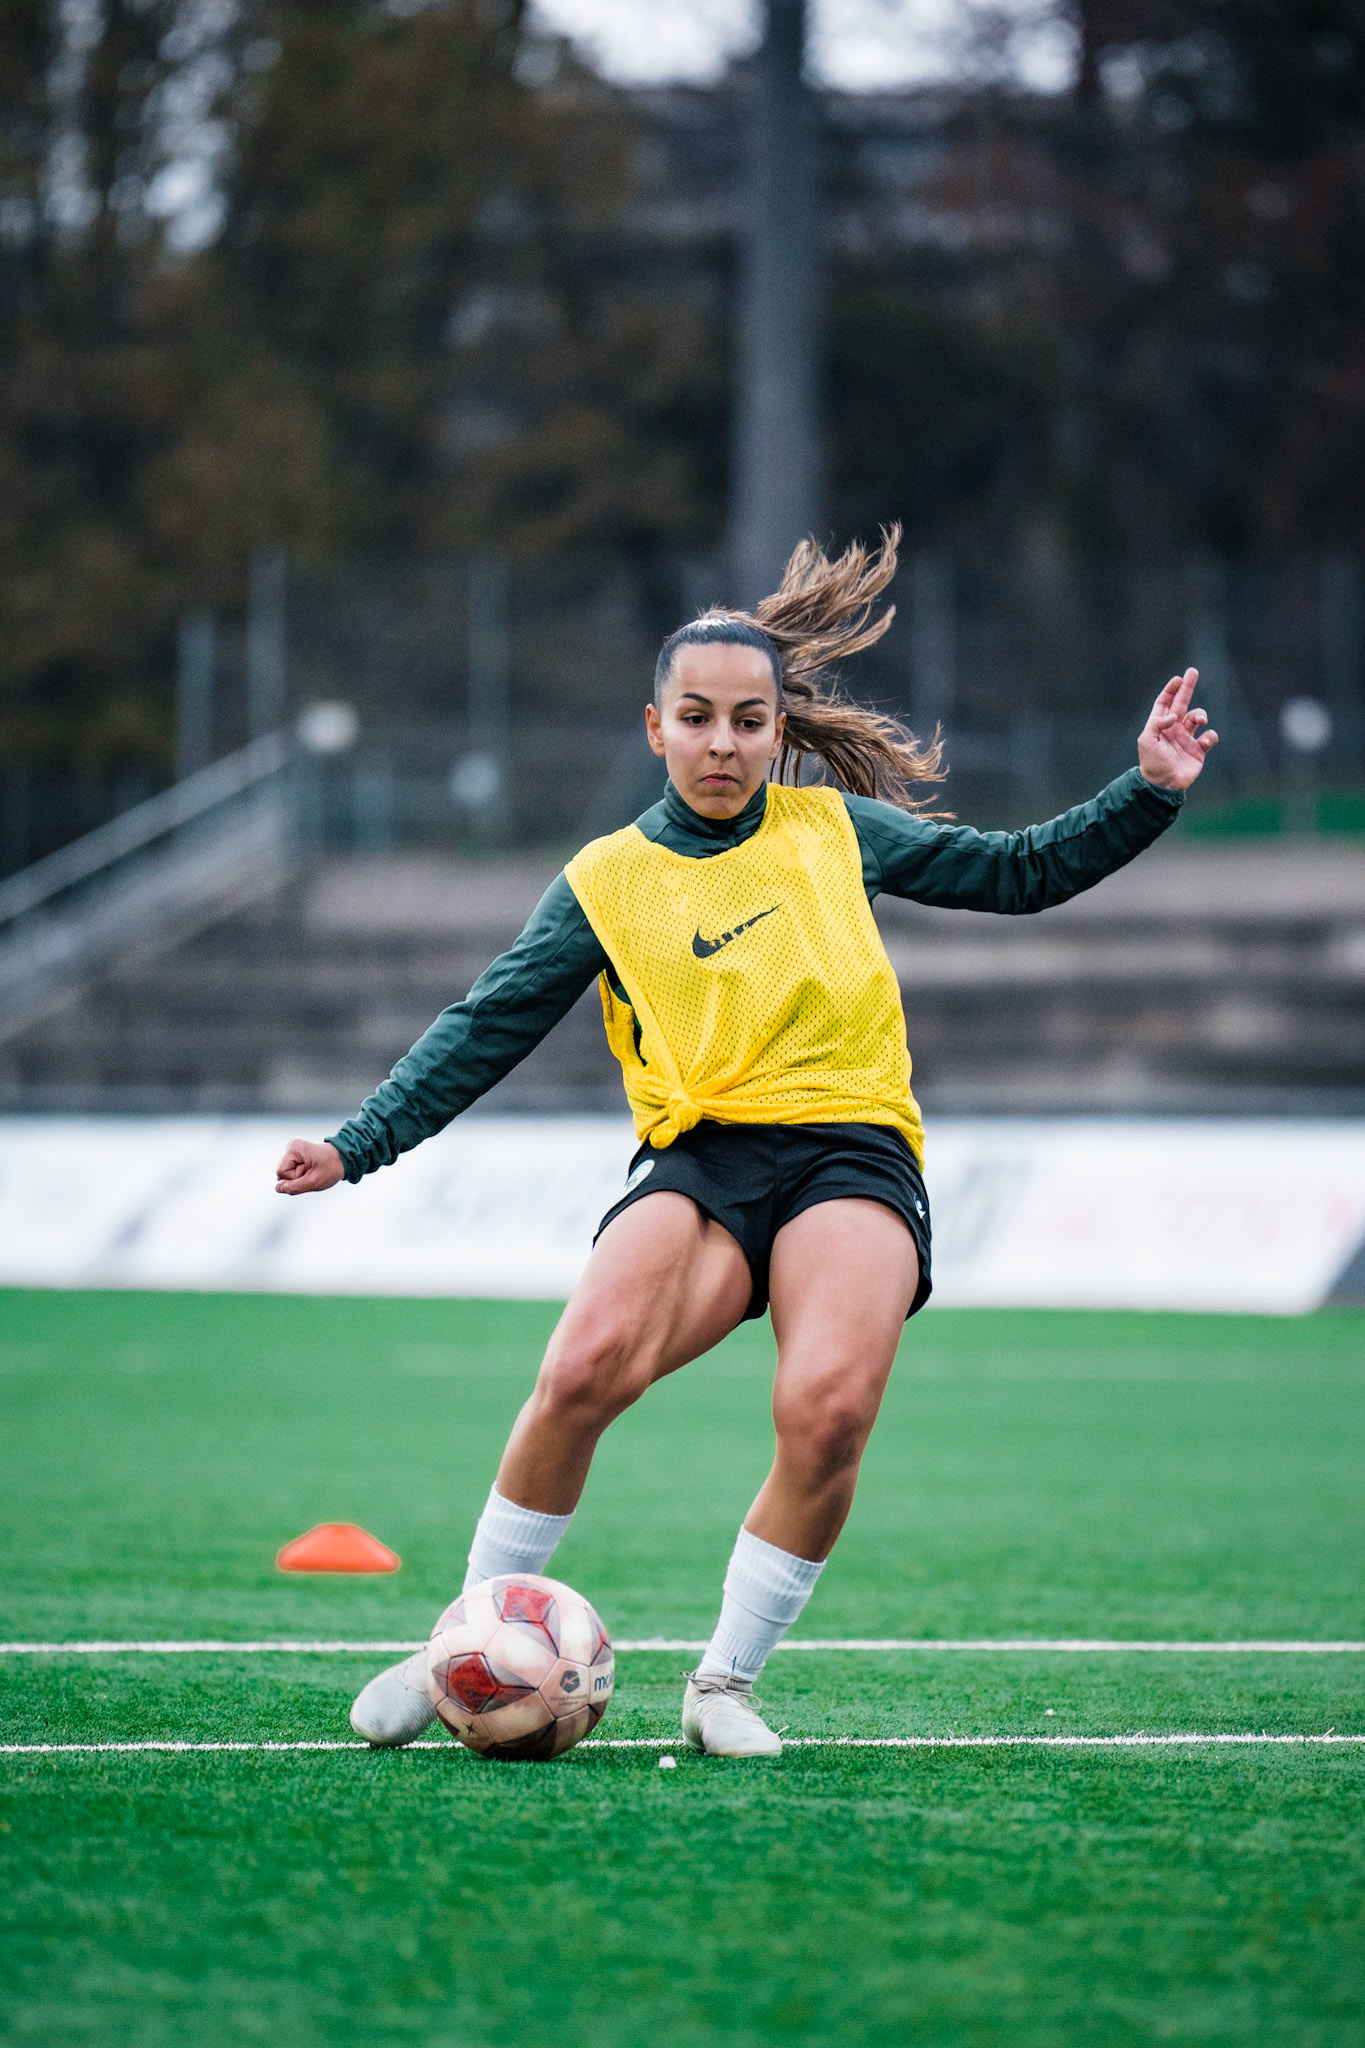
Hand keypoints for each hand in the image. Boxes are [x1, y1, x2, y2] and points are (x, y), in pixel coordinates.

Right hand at [275, 1139, 344, 1195]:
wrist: (343, 1159)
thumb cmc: (331, 1168)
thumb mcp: (313, 1182)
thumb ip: (293, 1187)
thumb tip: (278, 1188)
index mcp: (294, 1148)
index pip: (281, 1172)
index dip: (294, 1178)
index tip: (310, 1172)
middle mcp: (291, 1147)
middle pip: (281, 1174)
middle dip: (296, 1179)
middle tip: (312, 1173)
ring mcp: (293, 1151)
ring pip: (285, 1175)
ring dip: (298, 1178)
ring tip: (312, 1171)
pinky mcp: (295, 1156)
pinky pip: (290, 1173)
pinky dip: (300, 1176)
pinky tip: (310, 1171)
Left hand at [1137, 668, 1217, 790]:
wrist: (1163, 785)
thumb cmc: (1152, 763)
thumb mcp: (1146, 740)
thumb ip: (1157, 723)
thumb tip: (1174, 715)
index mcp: (1160, 725)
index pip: (1165, 702)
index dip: (1171, 690)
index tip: (1178, 678)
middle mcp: (1174, 729)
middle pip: (1182, 703)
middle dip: (1187, 687)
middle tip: (1193, 671)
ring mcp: (1187, 739)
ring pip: (1198, 718)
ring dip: (1201, 715)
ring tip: (1201, 721)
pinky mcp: (1198, 751)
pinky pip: (1209, 737)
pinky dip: (1210, 736)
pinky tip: (1204, 742)